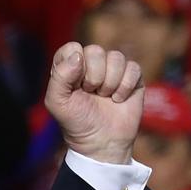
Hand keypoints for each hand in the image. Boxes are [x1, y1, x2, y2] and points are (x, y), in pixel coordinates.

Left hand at [44, 43, 144, 164]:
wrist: (102, 142)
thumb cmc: (76, 121)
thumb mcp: (57, 102)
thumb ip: (60, 76)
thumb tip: (78, 55)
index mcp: (69, 66)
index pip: (72, 47)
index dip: (75, 65)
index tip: (75, 84)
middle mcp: (90, 64)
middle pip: (95, 50)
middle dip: (93, 76)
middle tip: (91, 93)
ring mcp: (112, 70)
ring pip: (116, 57)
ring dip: (110, 82)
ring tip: (104, 97)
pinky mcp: (132, 78)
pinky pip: (133, 68)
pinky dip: (125, 86)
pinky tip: (118, 99)